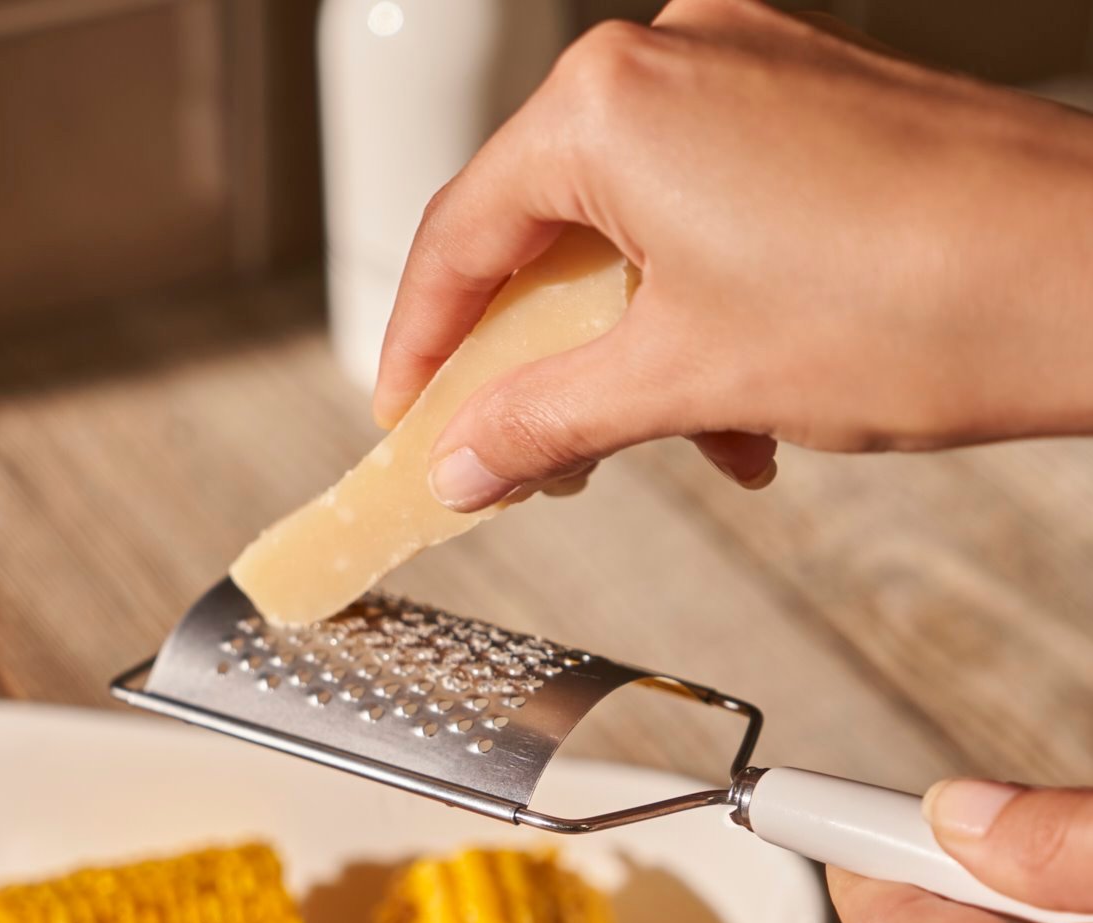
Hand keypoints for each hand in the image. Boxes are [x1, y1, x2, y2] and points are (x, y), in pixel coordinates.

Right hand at [374, 0, 1092, 511]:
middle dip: (531, 364)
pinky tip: (738, 402)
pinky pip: (703, 220)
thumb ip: (542, 420)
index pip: (459, 238)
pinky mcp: (809, 110)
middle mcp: (670, 64)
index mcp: (609, 107)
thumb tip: (463, 459)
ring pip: (628, 237)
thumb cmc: (912, 305)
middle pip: (541, 236)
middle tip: (521, 453)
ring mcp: (747, 77)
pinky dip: (696, 316)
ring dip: (626, 356)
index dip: (420, 347)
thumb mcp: (680, 381)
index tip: (408, 418)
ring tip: (663, 442)